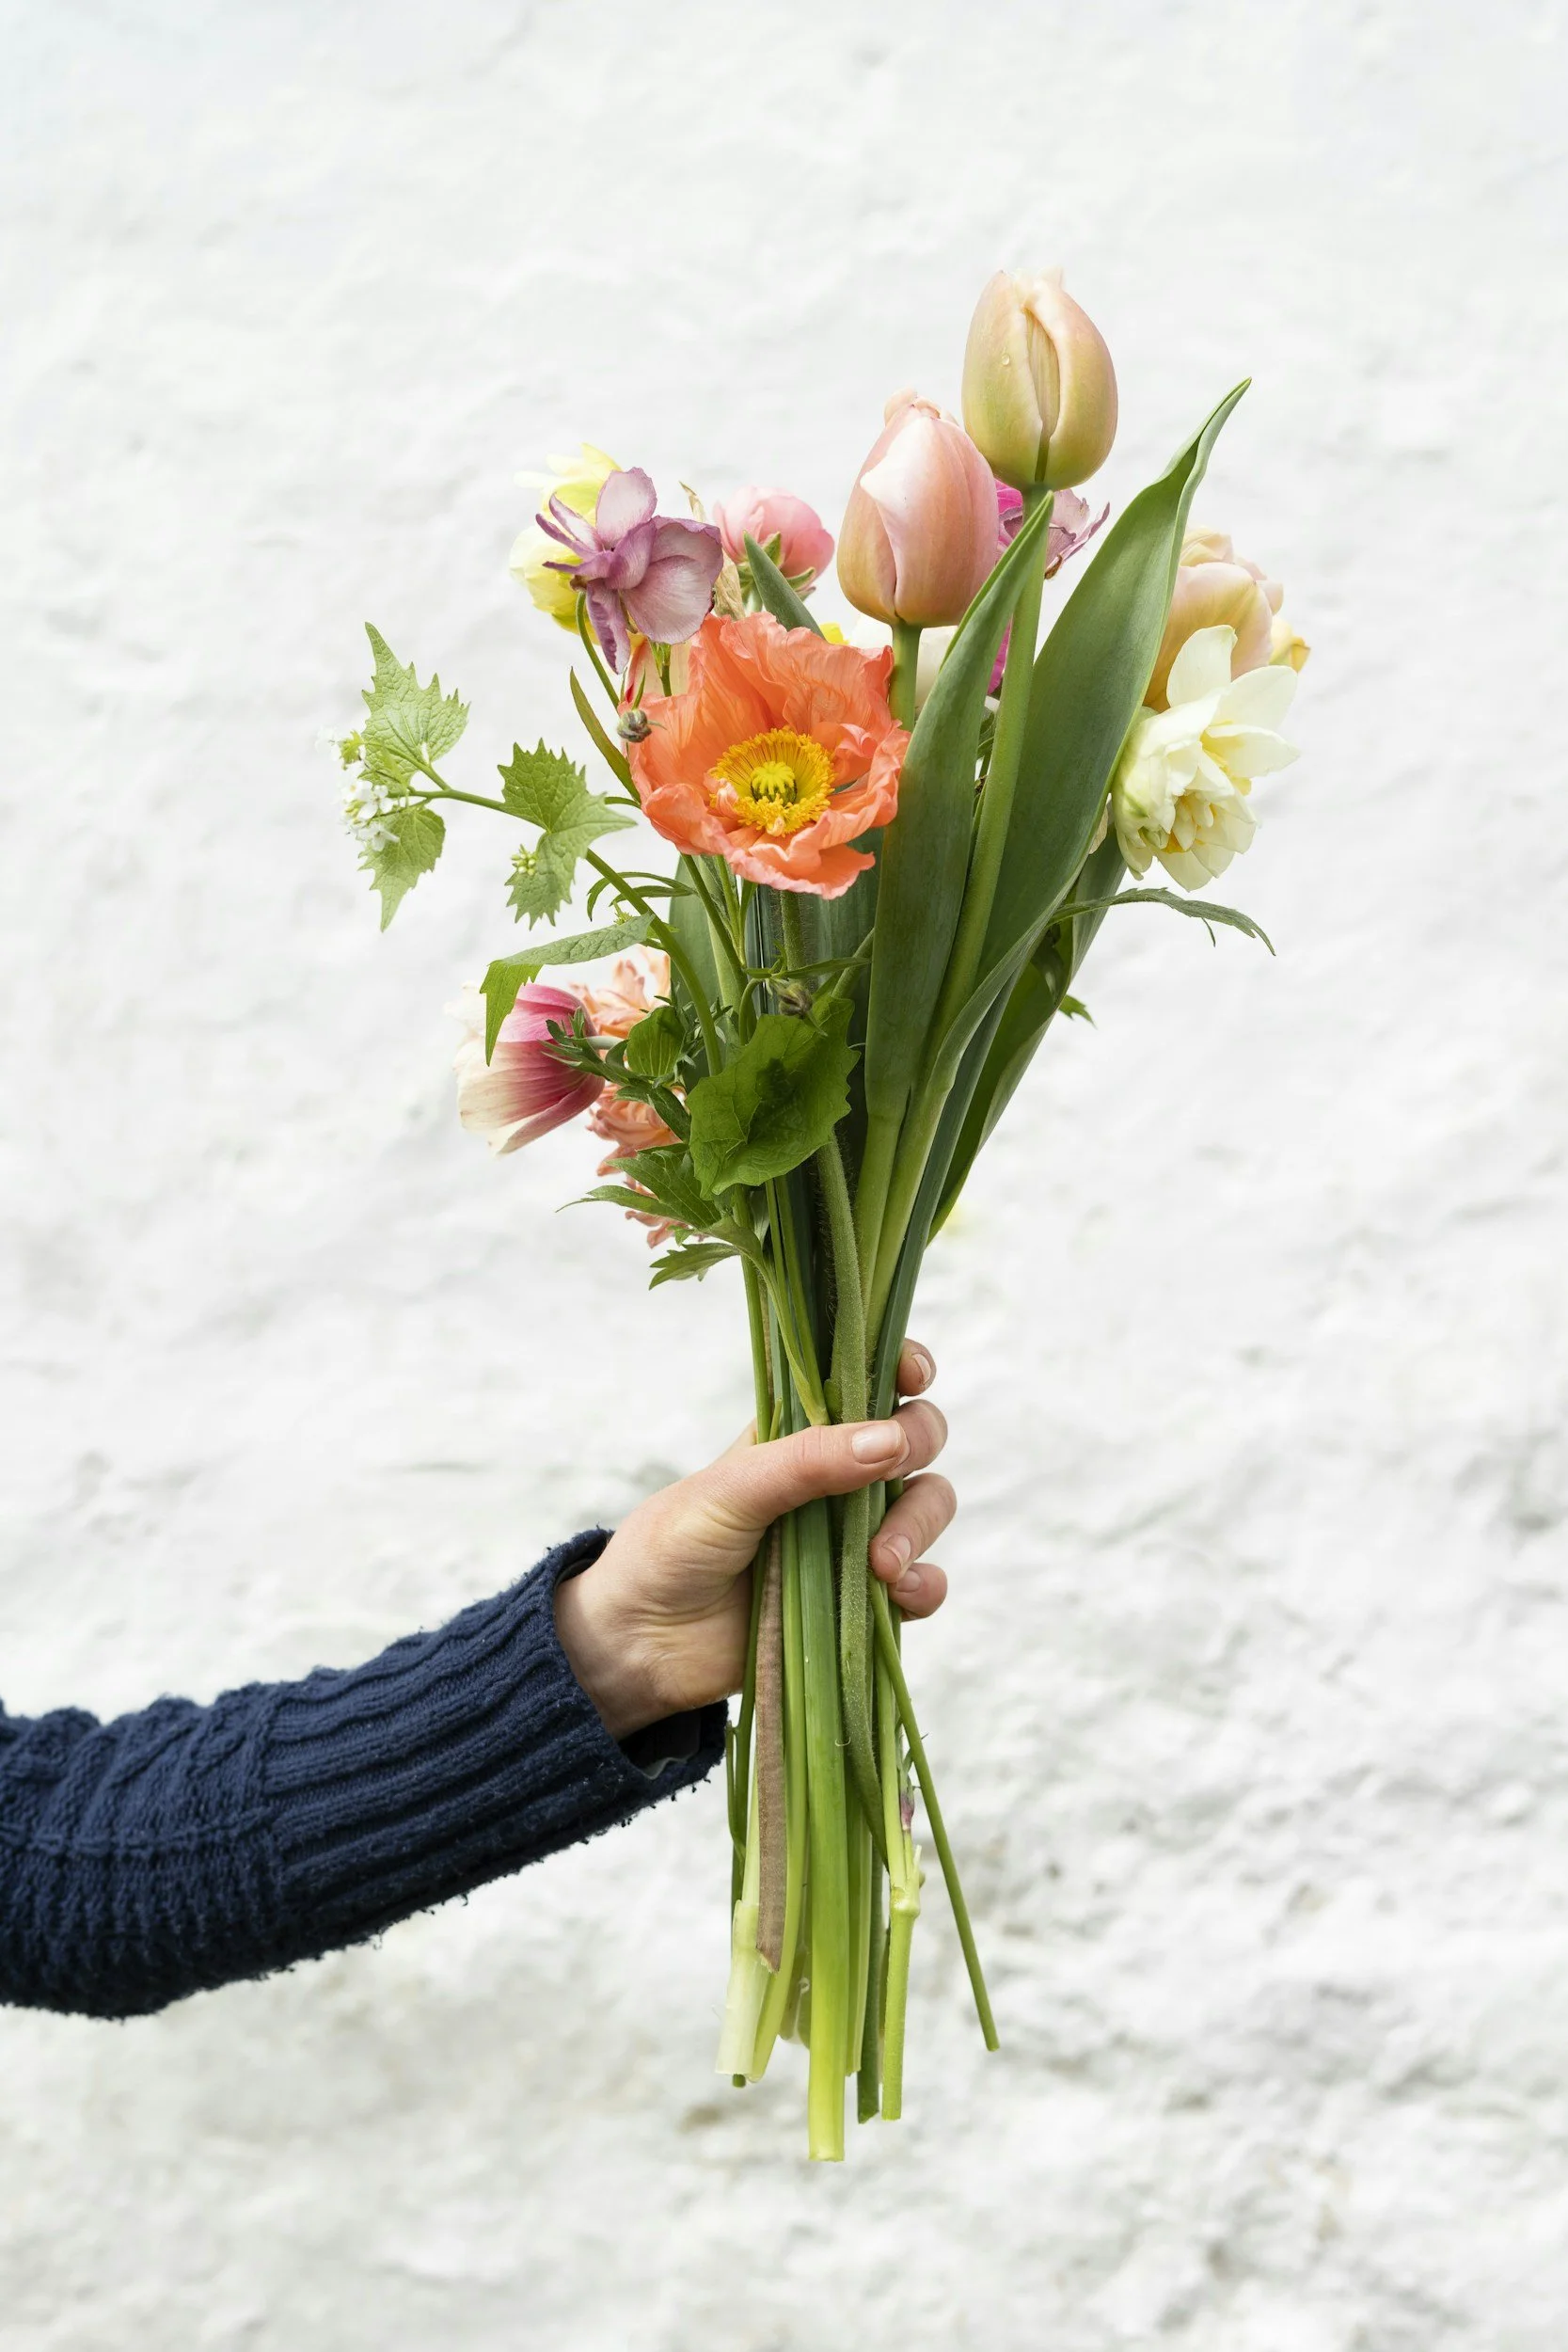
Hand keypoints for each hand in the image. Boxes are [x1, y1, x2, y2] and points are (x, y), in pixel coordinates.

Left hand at [554, 1340, 953, 1738]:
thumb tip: (891, 1439)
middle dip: (920, 1445)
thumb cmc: (671, 1549)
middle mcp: (836, 1479)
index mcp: (799, 1434)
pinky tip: (899, 1595)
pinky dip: (924, 1587)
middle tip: (893, 1471)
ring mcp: (852, 1538)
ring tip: (880, 1563)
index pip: (866, 1382)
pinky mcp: (862, 1600)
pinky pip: (921, 1585)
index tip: (912, 1377)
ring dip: (919, 1526)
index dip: (901, 1368)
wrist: (641, 1645)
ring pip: (927, 1506)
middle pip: (915, 1438)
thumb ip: (807, 1462)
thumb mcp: (730, 1492)